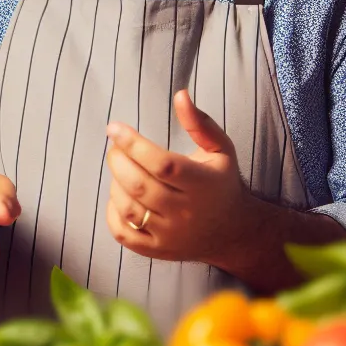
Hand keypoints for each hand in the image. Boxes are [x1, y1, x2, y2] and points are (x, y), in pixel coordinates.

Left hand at [104, 90, 256, 265]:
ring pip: (129, 208)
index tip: (114, 128)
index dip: (133, 144)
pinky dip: (112, 212)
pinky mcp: (157, 250)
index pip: (162, 164)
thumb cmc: (221, 183)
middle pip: (139, 185)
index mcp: (203, 184)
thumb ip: (199, 123)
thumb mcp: (220, 150)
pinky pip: (123, 233)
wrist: (232, 232)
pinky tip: (118, 194)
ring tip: (120, 168)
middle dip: (118, 160)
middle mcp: (186, 212)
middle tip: (115, 147)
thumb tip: (180, 94)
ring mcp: (170, 235)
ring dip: (114, 182)